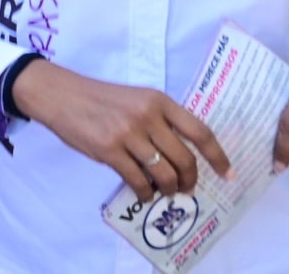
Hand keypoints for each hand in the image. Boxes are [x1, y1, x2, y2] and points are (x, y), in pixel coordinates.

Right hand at [11, 59, 233, 200]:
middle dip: (190, 180)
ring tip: (165, 192)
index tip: (228, 174)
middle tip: (187, 188)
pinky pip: (137, 181)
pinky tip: (144, 194)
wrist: (60, 95)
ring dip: (169, 189)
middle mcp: (147, 116)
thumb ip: (159, 120)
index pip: (199, 131)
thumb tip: (182, 157)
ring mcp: (128, 133)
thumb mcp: (136, 99)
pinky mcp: (109, 150)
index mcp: (158, 100)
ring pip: (163, 173)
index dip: (218, 156)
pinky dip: (145, 193)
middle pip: (184, 158)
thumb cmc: (100, 99)